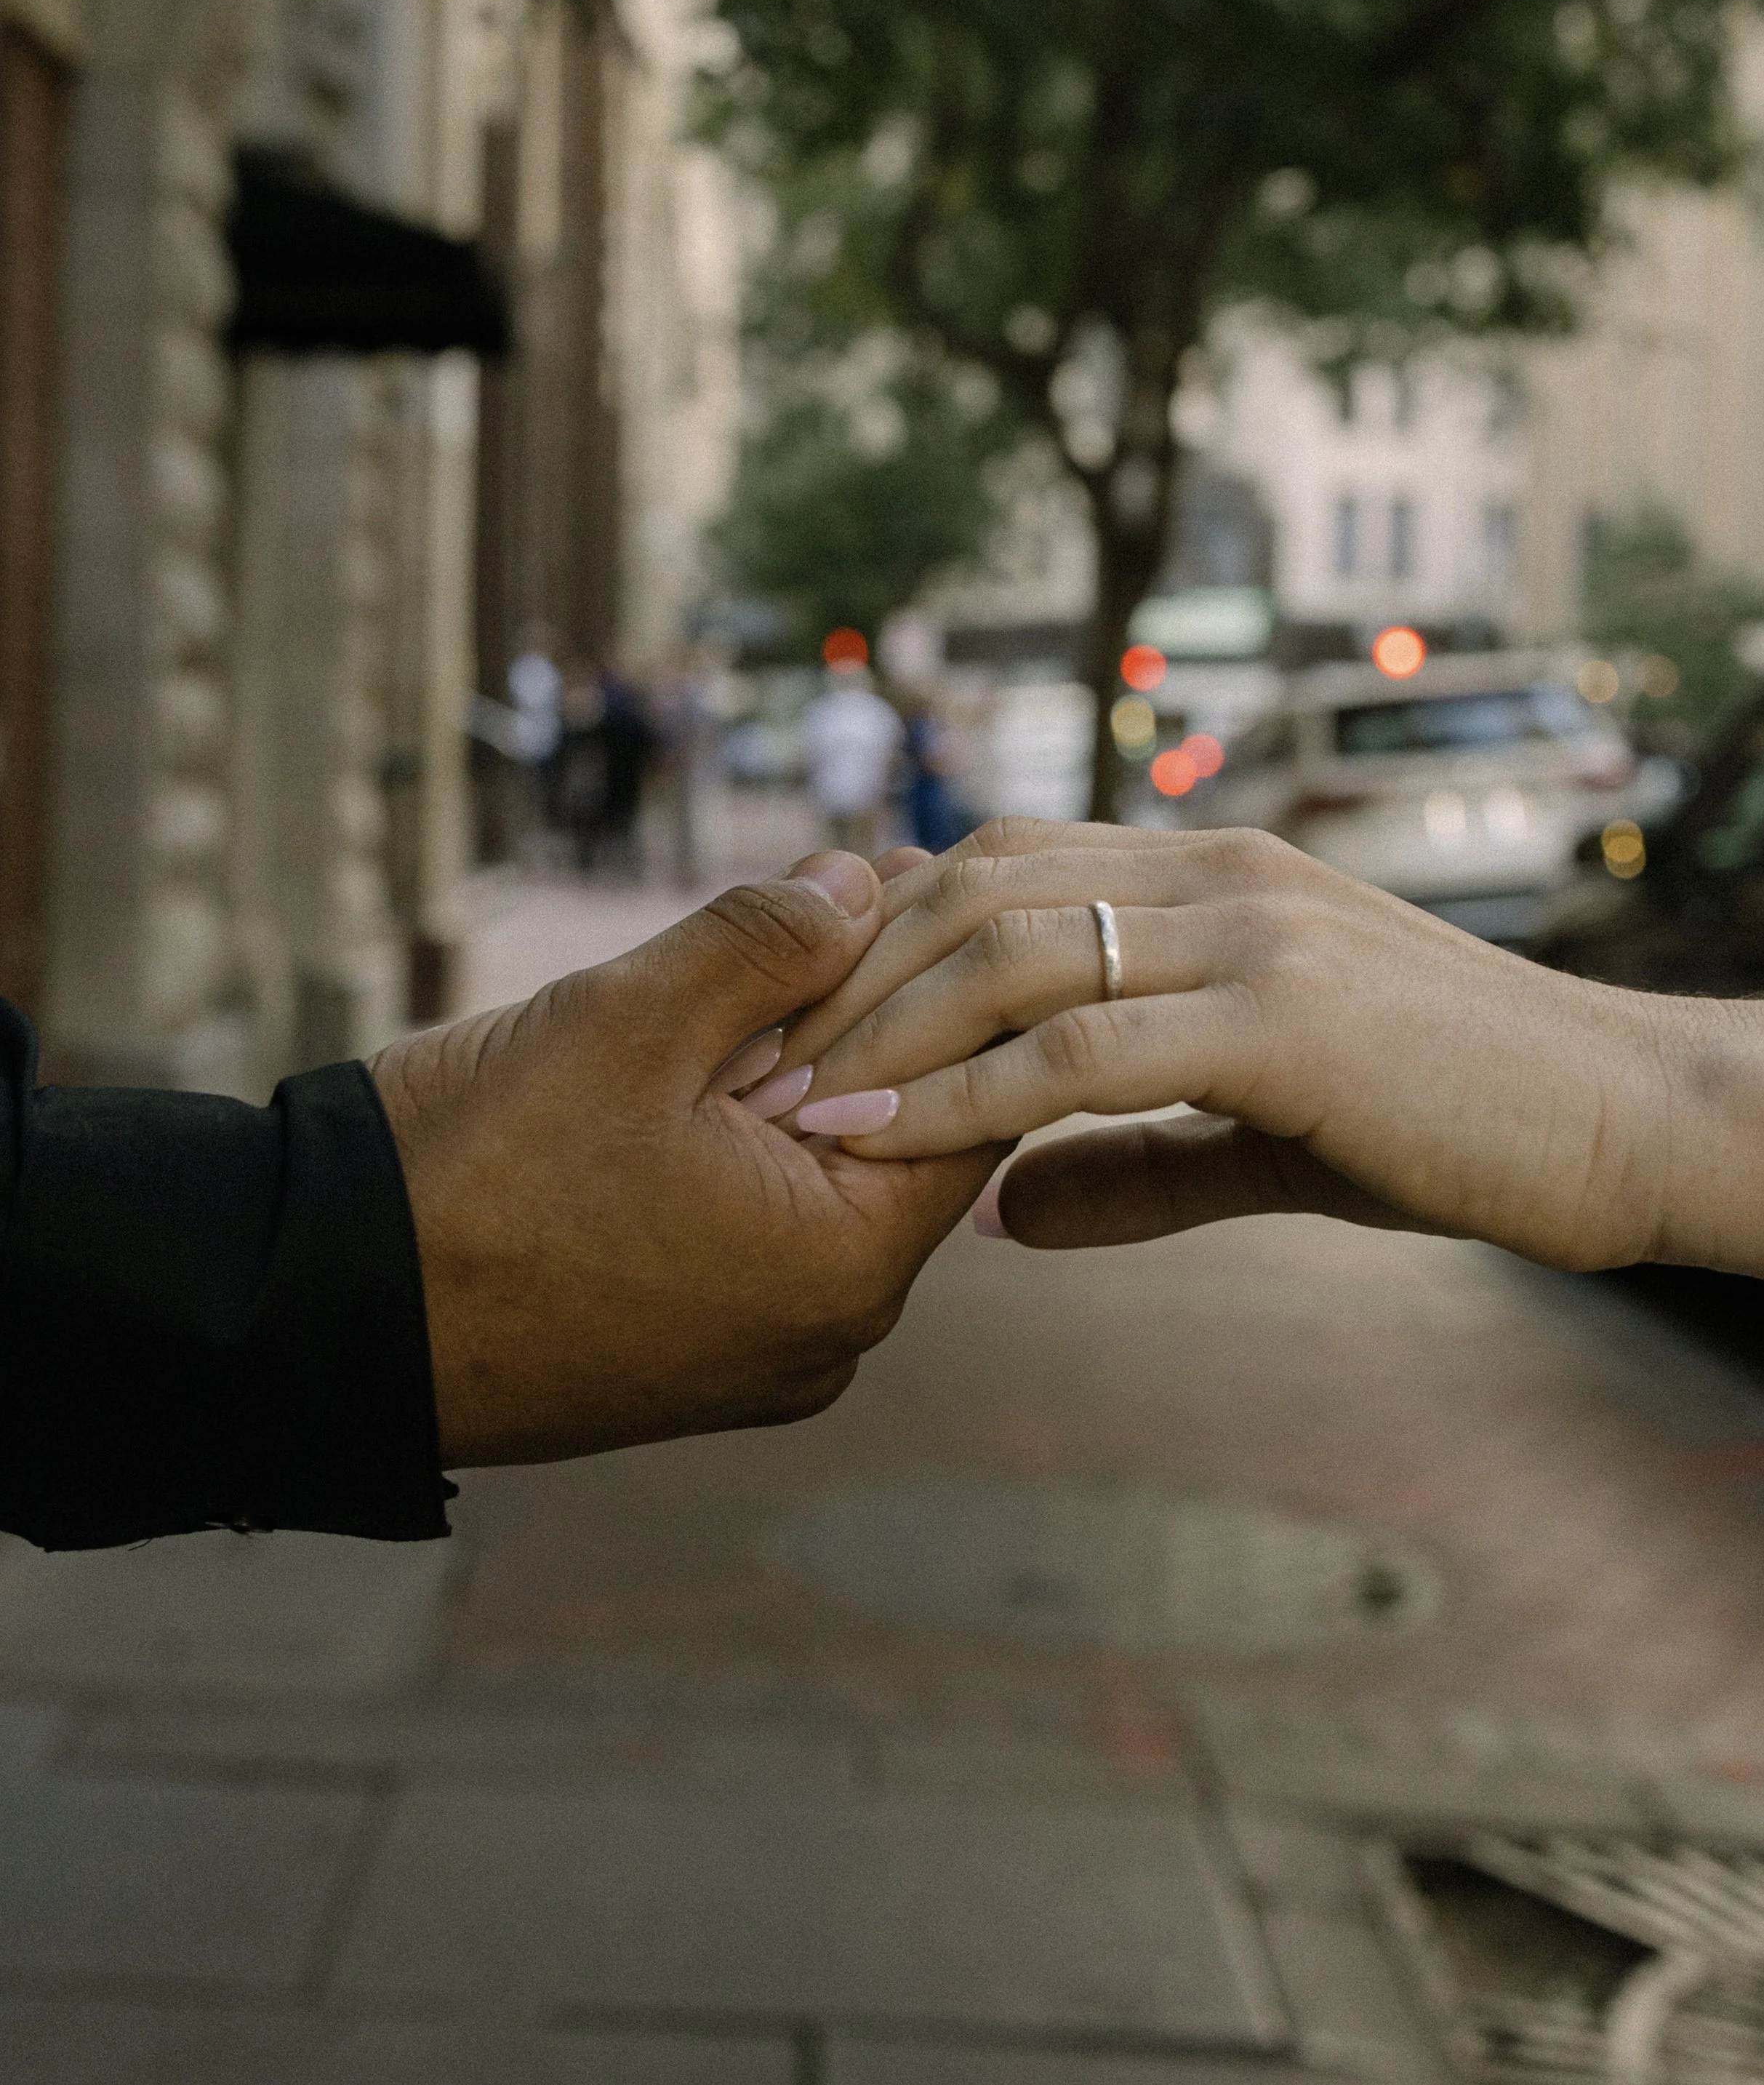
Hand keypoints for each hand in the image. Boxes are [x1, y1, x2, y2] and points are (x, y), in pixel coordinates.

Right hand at [370, 852, 999, 1466]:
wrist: (313, 1316)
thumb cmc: (470, 1176)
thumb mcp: (627, 1019)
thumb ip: (764, 942)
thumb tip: (863, 880)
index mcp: (840, 1271)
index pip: (972, 1105)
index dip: (942, 982)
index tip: (910, 885)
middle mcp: (820, 1337)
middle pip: (895, 1142)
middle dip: (862, 1019)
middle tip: (834, 897)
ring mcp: (750, 1361)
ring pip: (817, 1183)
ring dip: (793, 1079)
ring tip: (750, 971)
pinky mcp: (684, 1361)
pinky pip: (751, 1232)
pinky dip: (739, 1148)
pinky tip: (692, 1068)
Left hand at [771, 820, 1763, 1284]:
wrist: (1624, 1121)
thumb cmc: (1453, 1120)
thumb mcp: (1267, 1131)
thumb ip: (1130, 1163)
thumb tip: (998, 1215)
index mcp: (1210, 872)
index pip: (999, 862)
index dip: (884, 932)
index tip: (800, 1019)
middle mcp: (1215, 871)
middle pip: (975, 883)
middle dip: (851, 972)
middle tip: (759, 1065)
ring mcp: (1249, 930)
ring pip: (1010, 947)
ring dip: (885, 1029)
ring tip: (792, 1110)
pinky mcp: (1280, 1017)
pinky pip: (1084, 1047)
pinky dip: (972, 1093)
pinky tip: (898, 1143)